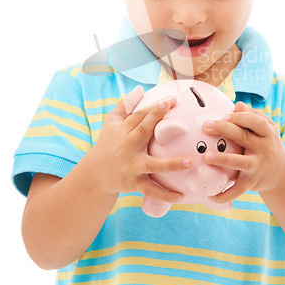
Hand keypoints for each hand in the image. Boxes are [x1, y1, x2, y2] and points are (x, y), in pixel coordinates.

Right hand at [91, 85, 191, 202]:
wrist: (94, 174)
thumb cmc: (108, 143)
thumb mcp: (111, 122)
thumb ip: (125, 105)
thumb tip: (139, 88)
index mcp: (122, 130)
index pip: (139, 116)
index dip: (155, 108)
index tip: (170, 100)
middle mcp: (126, 147)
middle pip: (143, 132)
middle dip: (158, 122)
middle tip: (177, 116)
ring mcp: (131, 166)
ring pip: (152, 165)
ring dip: (171, 164)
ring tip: (190, 161)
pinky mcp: (133, 183)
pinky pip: (151, 190)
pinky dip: (164, 194)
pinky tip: (180, 196)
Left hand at [202, 101, 284, 202]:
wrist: (281, 173)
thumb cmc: (266, 143)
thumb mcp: (266, 128)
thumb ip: (252, 115)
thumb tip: (237, 105)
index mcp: (267, 133)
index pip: (256, 122)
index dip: (241, 118)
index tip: (225, 115)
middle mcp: (264, 149)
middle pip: (244, 138)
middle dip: (225, 130)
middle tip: (206, 126)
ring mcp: (258, 167)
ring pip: (240, 163)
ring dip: (223, 159)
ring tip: (206, 156)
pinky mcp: (252, 182)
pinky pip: (238, 190)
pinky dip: (224, 195)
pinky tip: (210, 196)